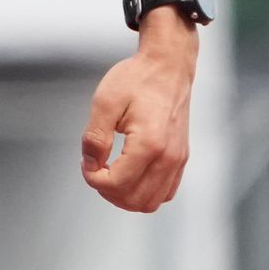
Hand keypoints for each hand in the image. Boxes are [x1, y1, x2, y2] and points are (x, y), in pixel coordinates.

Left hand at [81, 26, 195, 212]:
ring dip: (125, 197)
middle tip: (96, 170)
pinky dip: (144, 192)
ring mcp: (177, 159)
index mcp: (149, 143)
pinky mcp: (181, 157)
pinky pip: (164, 192)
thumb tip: (90, 164)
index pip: (116, 183)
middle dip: (107, 191)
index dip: (94, 179)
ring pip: (150, 203)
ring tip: (111, 175)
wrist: (168, 66)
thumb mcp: (105, 102)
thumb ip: (95, 138)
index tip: (87, 163)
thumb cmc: (139, 79)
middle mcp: (168, 156)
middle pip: (133, 200)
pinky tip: (130, 175)